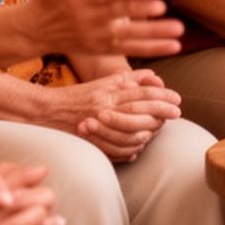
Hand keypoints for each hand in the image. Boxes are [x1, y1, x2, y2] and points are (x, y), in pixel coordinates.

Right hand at [21, 0, 183, 58]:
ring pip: (130, 36)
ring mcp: (98, 37)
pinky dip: (152, 50)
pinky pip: (130, 50)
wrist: (34, 31)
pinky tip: (174, 46)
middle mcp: (91, 19)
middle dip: (142, 11)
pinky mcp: (103, 49)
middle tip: (163, 6)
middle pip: (121, 14)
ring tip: (178, 31)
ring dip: (155, 35)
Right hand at [49, 70, 182, 161]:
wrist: (47, 112)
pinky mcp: (90, 139)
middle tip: (177, 113)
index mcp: (108, 90)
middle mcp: (104, 105)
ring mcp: (97, 122)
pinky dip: (129, 148)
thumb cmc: (77, 96)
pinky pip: (115, 146)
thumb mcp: (102, 81)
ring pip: (130, 128)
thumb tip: (154, 76)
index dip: (162, 95)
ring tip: (160, 130)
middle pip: (139, 108)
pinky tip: (139, 146)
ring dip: (148, 130)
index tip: (177, 99)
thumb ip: (128, 78)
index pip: (141, 91)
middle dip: (161, 110)